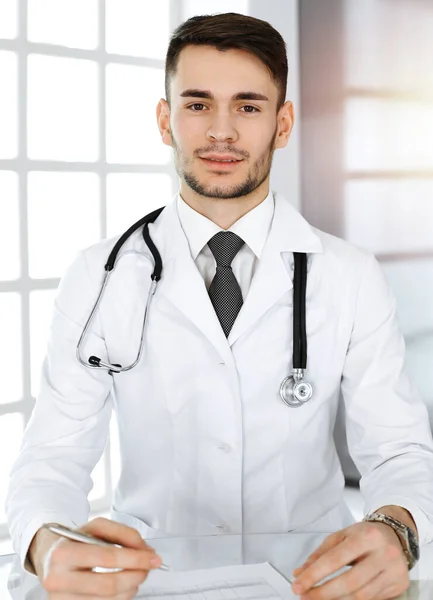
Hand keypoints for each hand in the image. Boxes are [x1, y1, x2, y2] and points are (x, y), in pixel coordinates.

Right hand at [30, 517, 161, 598]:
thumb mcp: (95, 527)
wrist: (49, 557)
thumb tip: (144, 550)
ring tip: (136, 575)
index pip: (106, 558)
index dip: (134, 559)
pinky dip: (120, 596)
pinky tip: (123, 586)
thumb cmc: (74, 542)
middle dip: (135, 576)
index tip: (152, 558)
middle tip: (148, 568)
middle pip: (108, 584)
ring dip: (130, 588)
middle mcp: (58, 580)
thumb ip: (122, 534)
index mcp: (63, 553)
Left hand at [291, 521, 409, 599]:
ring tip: (320, 599)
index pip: (335, 559)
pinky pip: (373, 599)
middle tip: (306, 597)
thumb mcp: (340, 536)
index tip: (298, 585)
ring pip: (362, 595)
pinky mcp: (400, 584)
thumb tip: (300, 573)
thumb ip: (320, 554)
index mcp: (366, 536)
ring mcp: (394, 571)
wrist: (394, 534)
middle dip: (324, 593)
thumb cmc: (365, 535)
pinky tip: (340, 599)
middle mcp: (384, 554)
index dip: (314, 575)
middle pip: (349, 582)